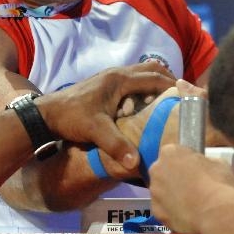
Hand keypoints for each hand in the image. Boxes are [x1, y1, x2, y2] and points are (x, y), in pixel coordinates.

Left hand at [36, 63, 174, 171]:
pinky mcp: (105, 84)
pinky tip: (145, 105)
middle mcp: (117, 74)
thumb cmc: (71, 119)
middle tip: (181, 97)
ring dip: (156, 83)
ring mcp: (110, 77)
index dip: (173, 85)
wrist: (45, 114)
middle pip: (152, 69)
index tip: (188, 95)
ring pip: (142, 73)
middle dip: (168, 80)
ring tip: (167, 102)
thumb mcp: (95, 131)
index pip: (155, 77)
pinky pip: (133, 80)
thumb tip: (136, 164)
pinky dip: (144, 87)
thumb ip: (116, 146)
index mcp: (119, 80)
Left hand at [148, 144, 233, 233]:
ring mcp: (155, 193)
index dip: (186, 160)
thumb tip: (204, 167)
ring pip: (162, 191)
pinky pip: (164, 209)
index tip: (195, 167)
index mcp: (170, 152)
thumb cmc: (219, 186)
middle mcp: (157, 170)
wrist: (216, 216)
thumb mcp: (218, 163)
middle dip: (175, 177)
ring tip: (192, 202)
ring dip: (172, 195)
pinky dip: (173, 211)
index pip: (174, 152)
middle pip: (164, 171)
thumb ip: (204, 161)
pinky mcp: (157, 213)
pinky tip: (188, 214)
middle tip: (194, 185)